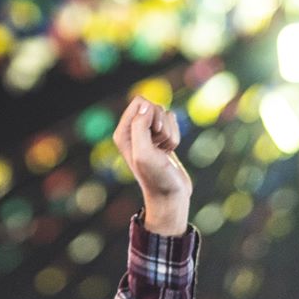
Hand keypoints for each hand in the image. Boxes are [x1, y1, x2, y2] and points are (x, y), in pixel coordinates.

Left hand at [112, 95, 192, 235]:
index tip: (153, 134)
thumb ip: (140, 126)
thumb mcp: (144, 154)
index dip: (152, 114)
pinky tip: (168, 152)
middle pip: (154, 107)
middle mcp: (133, 131)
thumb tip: (146, 105)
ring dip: (170, 134)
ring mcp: (147, 134)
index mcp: (123, 132)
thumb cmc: (156, 178)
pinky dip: (175, 137)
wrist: (170, 196)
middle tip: (158, 147)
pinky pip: (172, 123)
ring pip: (165, 115)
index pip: (141, 102)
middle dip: (163, 126)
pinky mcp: (160, 137)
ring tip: (163, 152)